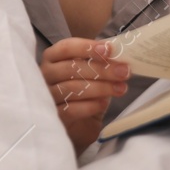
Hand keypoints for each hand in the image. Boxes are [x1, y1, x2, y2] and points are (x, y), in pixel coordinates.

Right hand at [39, 36, 130, 153]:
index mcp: (53, 57)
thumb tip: (121, 56)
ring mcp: (47, 95)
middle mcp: (46, 74)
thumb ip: (102, 61)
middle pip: (72, 68)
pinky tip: (104, 103)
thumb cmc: (84, 89)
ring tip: (120, 89)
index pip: (67, 47)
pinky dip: (90, 106)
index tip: (110, 50)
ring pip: (72, 88)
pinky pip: (71, 109)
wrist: (79, 123)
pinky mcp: (54, 115)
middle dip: (101, 69)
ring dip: (101, 87)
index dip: (88, 47)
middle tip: (124, 72)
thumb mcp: (92, 72)